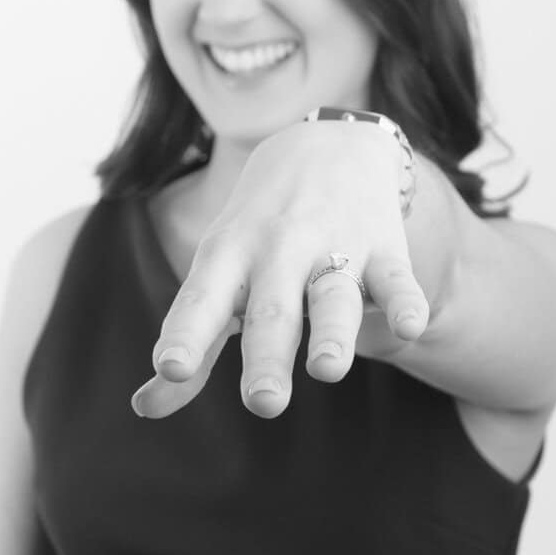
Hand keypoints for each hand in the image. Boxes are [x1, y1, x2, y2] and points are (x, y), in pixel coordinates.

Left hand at [128, 118, 428, 418]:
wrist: (329, 146)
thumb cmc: (259, 235)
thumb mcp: (219, 275)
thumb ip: (192, 342)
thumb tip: (145, 408)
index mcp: (227, 257)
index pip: (202, 300)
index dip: (186, 335)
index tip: (170, 369)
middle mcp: (277, 250)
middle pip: (272, 311)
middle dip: (267, 355)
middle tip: (262, 403)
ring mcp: (334, 246)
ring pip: (333, 295)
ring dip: (332, 333)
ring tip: (327, 371)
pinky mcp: (385, 248)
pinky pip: (396, 278)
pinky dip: (405, 301)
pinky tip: (411, 327)